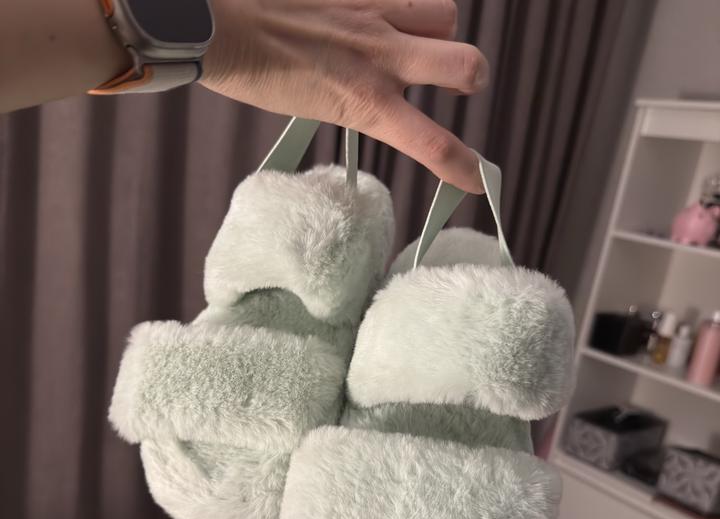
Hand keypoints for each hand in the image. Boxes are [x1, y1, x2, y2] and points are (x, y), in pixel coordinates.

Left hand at [202, 0, 488, 193]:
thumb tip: (382, 96)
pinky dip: (400, 2)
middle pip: (468, 65)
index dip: (463, 167)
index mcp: (364, 102)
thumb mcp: (316, 105)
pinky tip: (374, 10)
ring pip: (445, 14)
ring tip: (410, 35)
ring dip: (438, 29)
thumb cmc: (255, 70)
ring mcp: (373, 12)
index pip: (432, 143)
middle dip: (472, 78)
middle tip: (460, 82)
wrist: (216, 21)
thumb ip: (361, 100)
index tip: (477, 180)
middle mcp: (380, 57)